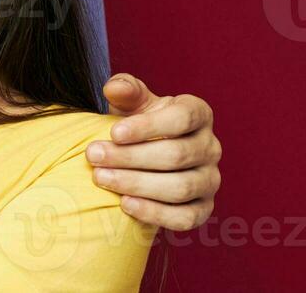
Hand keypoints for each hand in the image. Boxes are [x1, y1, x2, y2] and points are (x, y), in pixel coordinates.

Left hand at [86, 73, 221, 229]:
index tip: (113, 132)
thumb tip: (114, 87)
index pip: (182, 118)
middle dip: (130, 157)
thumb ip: (125, 90)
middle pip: (176, 155)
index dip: (148, 126)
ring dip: (136, 184)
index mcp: (198, 114)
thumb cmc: (138, 125)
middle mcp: (210, 147)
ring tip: (101, 178)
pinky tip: (124, 204)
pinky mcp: (203, 209)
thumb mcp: (132, 103)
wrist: (144, 158)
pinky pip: (185, 218)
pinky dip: (154, 213)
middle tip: (94, 155)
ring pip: (180, 187)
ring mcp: (210, 180)